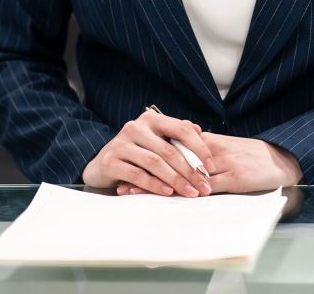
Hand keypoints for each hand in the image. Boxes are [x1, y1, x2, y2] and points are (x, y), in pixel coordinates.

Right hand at [81, 108, 212, 197]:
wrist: (102, 165)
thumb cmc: (137, 153)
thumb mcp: (156, 141)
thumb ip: (176, 135)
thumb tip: (200, 130)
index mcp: (151, 119)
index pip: (181, 129)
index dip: (199, 148)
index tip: (211, 168)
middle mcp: (135, 127)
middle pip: (169, 149)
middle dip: (190, 170)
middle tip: (204, 187)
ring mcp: (121, 143)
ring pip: (155, 162)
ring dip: (176, 180)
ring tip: (190, 193)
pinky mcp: (110, 161)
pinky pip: (137, 175)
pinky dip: (155, 184)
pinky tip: (168, 193)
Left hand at [120, 133, 301, 194]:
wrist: (281, 159)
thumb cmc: (251, 155)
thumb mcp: (226, 147)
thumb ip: (204, 150)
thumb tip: (180, 154)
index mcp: (209, 141)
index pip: (174, 145)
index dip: (151, 155)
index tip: (131, 164)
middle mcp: (212, 150)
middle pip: (174, 160)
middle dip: (149, 172)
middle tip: (126, 184)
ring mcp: (223, 164)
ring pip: (186, 175)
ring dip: (162, 185)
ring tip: (140, 194)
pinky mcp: (234, 179)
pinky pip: (207, 188)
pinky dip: (189, 194)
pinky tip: (172, 202)